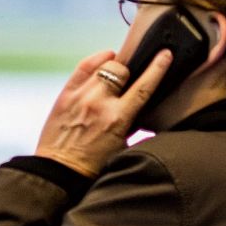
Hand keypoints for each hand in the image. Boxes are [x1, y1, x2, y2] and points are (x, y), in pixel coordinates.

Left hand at [33, 49, 173, 175]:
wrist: (61, 171)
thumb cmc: (93, 164)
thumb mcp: (123, 146)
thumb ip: (134, 125)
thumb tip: (141, 107)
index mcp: (118, 119)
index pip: (144, 86)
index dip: (157, 68)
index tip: (165, 55)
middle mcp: (99, 103)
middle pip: (121, 69)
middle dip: (128, 71)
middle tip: (128, 78)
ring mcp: (80, 97)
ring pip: (103, 65)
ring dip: (112, 65)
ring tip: (115, 70)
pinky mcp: (65, 95)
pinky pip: (82, 67)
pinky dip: (94, 60)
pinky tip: (102, 61)